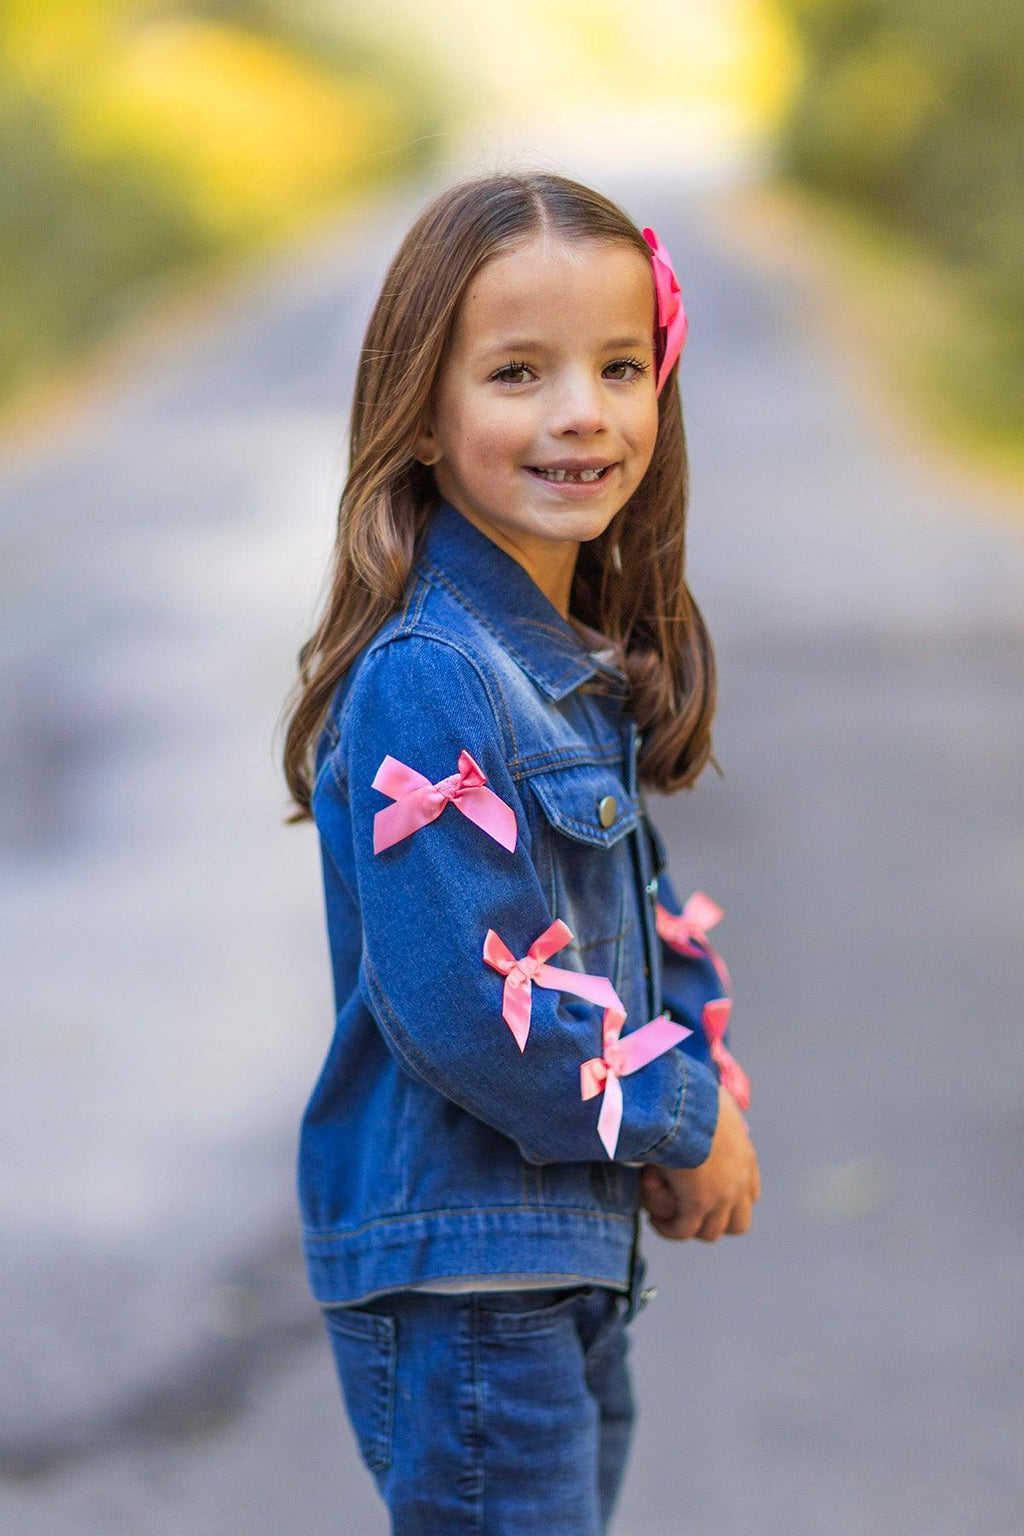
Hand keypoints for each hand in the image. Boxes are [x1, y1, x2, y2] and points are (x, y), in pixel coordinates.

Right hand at [639, 1086, 760, 1241]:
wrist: (685, 1102)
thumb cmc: (694, 1094)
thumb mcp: (715, 1101)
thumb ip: (717, 1109)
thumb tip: (709, 1098)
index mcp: (746, 1158)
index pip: (750, 1194)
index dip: (730, 1200)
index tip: (707, 1195)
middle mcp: (740, 1182)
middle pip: (738, 1223)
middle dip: (714, 1222)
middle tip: (688, 1213)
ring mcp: (722, 1197)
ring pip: (710, 1232)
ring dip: (688, 1227)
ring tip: (667, 1219)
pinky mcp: (697, 1204)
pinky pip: (682, 1230)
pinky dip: (668, 1228)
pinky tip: (655, 1221)